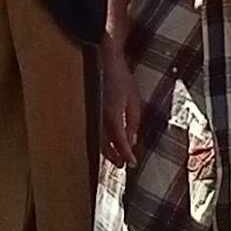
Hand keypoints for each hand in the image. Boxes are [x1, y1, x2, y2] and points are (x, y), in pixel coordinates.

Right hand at [100, 37, 141, 166]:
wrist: (106, 64)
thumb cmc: (122, 80)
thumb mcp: (134, 102)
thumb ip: (133, 123)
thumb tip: (132, 141)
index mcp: (113, 115)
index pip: (120, 141)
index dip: (126, 154)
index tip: (132, 163)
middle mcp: (102, 118)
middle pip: (106, 145)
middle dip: (114, 157)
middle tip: (123, 166)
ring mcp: (97, 115)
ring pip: (101, 139)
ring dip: (109, 151)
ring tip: (118, 159)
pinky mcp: (96, 112)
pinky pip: (100, 131)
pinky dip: (106, 141)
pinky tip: (112, 143)